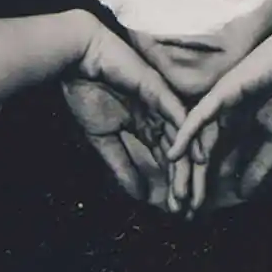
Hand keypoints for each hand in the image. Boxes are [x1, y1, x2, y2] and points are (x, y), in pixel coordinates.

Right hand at [62, 18, 186, 209]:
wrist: (78, 60)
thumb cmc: (87, 93)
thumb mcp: (103, 139)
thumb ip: (121, 165)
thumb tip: (139, 196)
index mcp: (147, 126)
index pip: (166, 159)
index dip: (173, 184)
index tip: (177, 211)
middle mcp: (160, 116)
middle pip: (180, 153)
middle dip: (186, 182)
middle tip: (191, 210)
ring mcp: (162, 102)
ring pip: (182, 138)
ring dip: (188, 167)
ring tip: (191, 193)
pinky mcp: (159, 90)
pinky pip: (178, 115)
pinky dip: (185, 137)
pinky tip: (193, 157)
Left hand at [168, 16, 271, 211]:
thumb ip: (261, 165)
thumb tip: (242, 194)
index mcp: (237, 125)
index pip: (216, 159)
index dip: (206, 185)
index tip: (197, 211)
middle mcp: (223, 115)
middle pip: (201, 153)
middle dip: (191, 182)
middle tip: (181, 211)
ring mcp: (220, 102)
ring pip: (197, 139)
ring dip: (186, 167)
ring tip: (177, 193)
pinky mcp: (222, 92)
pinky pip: (199, 116)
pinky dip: (186, 135)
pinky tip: (173, 155)